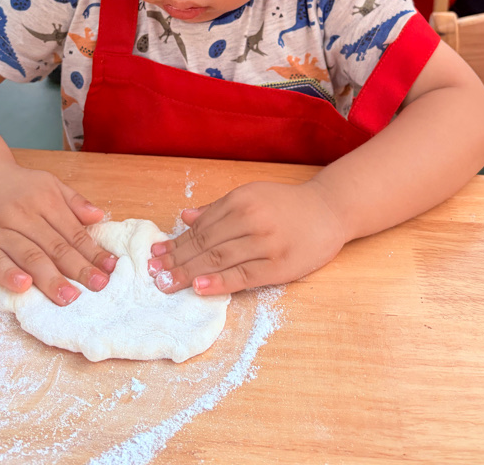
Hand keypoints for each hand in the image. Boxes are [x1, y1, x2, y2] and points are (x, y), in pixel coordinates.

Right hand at [0, 161, 116, 304]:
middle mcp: (22, 213)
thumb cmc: (18, 186)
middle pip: (54, 246)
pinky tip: (24, 286)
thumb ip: (74, 202)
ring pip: (28, 255)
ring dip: (49, 278)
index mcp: (44, 199)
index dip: (92, 251)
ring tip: (68, 296)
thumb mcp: (49, 183)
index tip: (109, 269)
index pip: (73, 231)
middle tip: (97, 286)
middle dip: (78, 268)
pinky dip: (8, 274)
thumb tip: (99, 218)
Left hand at [146, 179, 346, 296]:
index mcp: (241, 200)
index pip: (201, 226)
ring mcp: (266, 242)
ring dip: (189, 272)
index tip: (155, 255)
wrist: (329, 211)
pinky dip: (219, 282)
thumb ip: (218, 209)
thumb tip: (185, 217)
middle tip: (154, 274)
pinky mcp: (279, 265)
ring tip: (167, 283)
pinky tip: (199, 287)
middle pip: (205, 243)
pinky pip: (244, 275)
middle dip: (176, 259)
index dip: (176, 242)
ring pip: (219, 259)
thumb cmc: (288, 205)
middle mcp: (251, 218)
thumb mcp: (252, 196)